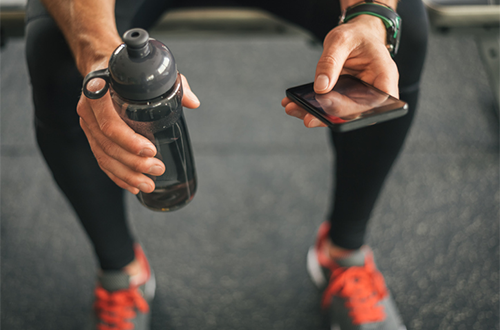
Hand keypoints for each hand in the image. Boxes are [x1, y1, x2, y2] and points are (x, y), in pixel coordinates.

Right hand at [77, 70, 199, 194]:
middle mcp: (89, 110)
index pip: (109, 122)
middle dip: (133, 163)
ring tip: (148, 185)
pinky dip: (117, 175)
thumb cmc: (129, 71)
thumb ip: (174, 84)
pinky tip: (132, 185)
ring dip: (126, 175)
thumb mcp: (151, 72)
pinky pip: (101, 159)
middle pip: (107, 144)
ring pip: (104, 156)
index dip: (129, 140)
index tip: (151, 150)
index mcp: (99, 91)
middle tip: (157, 170)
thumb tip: (193, 102)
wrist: (103, 65)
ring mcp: (88, 125)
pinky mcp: (91, 136)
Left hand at [283, 15, 398, 127]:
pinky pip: (330, 108)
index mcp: (384, 76)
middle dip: (329, 116)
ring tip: (294, 109)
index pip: (376, 102)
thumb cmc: (357, 35)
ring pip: (340, 115)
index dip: (353, 108)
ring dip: (316, 115)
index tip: (329, 105)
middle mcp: (374, 92)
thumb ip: (331, 62)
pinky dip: (312, 108)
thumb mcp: (341, 39)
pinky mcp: (344, 99)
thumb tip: (321, 87)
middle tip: (307, 116)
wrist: (357, 35)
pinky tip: (295, 105)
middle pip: (355, 113)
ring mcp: (359, 98)